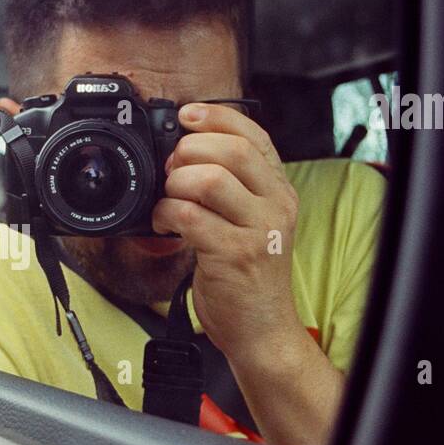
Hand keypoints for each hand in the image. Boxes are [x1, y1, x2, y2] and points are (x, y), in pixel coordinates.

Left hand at [152, 102, 304, 372]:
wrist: (263, 329)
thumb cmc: (248, 275)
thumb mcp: (250, 222)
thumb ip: (231, 188)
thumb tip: (182, 153)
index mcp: (279, 190)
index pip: (255, 135)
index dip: (216, 117)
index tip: (186, 115)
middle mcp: (276, 205)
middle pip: (231, 150)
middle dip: (188, 151)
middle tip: (171, 170)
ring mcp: (257, 230)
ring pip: (209, 180)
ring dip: (175, 184)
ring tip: (169, 199)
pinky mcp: (234, 255)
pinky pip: (189, 216)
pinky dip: (165, 214)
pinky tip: (163, 224)